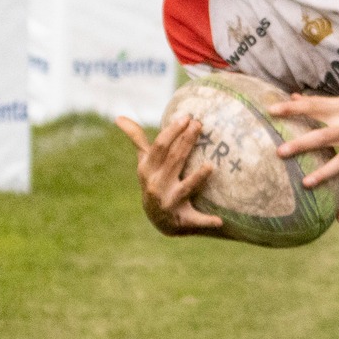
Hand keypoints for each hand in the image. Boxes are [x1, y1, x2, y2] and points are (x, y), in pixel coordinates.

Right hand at [115, 115, 223, 236]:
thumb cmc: (154, 182)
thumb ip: (137, 139)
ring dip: (198, 178)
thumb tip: (119, 117)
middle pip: (174, 159)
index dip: (173, 131)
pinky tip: (219, 221)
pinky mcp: (181, 220)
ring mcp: (169, 202)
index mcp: (148, 169)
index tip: (187, 117)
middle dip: (187, 141)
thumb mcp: (144, 162)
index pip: (160, 146)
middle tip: (200, 125)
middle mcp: (157, 185)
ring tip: (210, 166)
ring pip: (185, 188)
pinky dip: (206, 221)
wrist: (159, 220)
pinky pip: (195, 220)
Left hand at [269, 92, 338, 221]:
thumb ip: (320, 102)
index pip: (312, 106)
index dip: (291, 108)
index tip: (271, 110)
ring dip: (322, 173)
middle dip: (301, 144)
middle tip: (280, 152)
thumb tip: (292, 97)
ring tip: (305, 184)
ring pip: (338, 162)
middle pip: (321, 136)